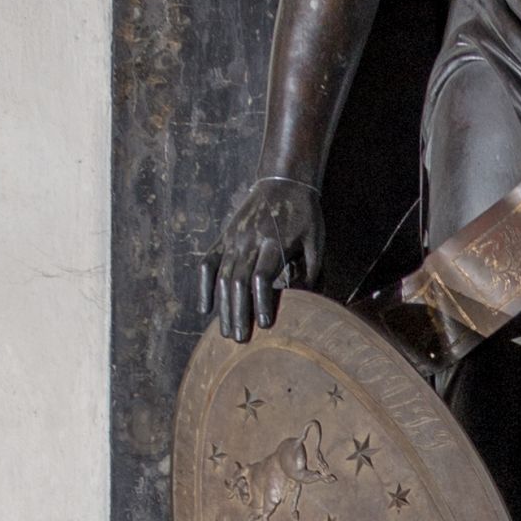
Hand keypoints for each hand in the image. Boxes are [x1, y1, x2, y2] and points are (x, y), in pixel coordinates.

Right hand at [208, 174, 321, 339]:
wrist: (283, 182)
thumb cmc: (304, 214)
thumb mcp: (315, 241)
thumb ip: (311, 271)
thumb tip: (304, 301)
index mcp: (273, 241)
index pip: (262, 277)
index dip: (261, 302)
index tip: (265, 324)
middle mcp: (248, 241)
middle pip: (237, 282)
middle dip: (238, 312)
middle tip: (241, 339)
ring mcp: (232, 238)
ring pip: (222, 276)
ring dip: (223, 307)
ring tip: (226, 332)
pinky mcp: (224, 237)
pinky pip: (208, 263)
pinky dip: (204, 286)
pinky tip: (205, 307)